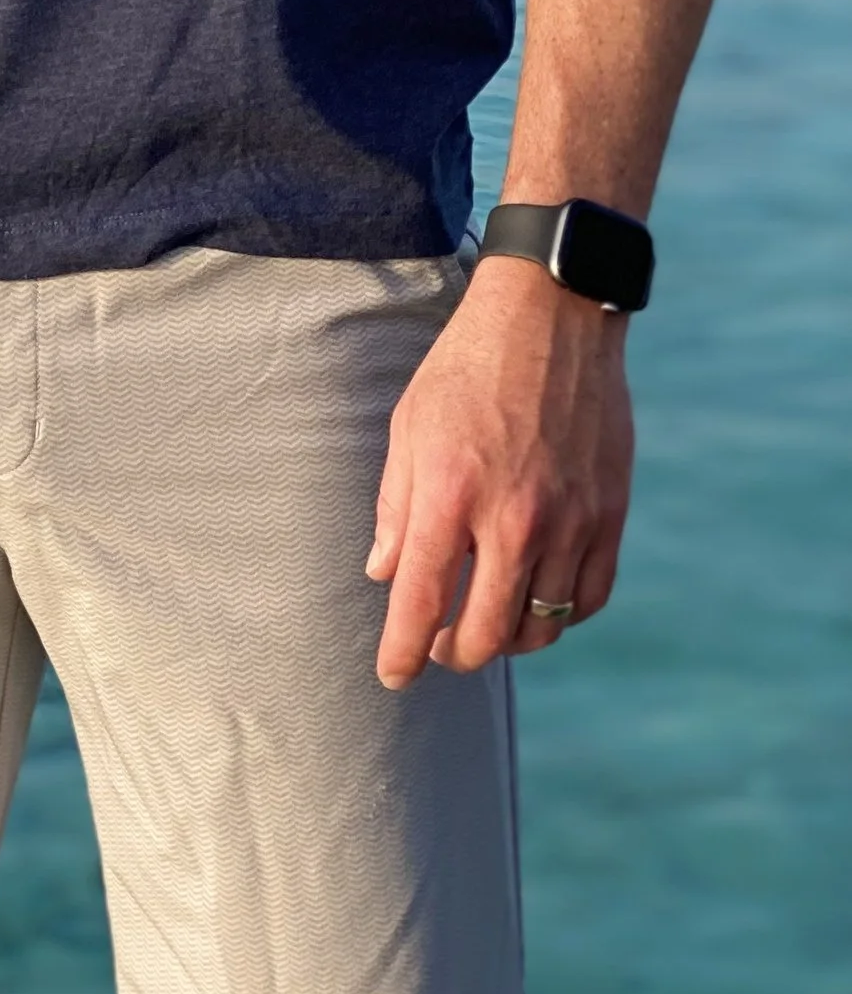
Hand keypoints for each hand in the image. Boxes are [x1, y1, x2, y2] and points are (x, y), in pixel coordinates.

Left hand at [368, 257, 632, 686]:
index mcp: (451, 493)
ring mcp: (570, 520)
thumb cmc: (467, 366)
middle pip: (484, 633)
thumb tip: (384, 574)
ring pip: (540, 625)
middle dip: (453, 654)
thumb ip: (397, 508)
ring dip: (506, 640)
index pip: (421, 603)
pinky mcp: (609, 515)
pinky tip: (537, 602)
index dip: (402, 653)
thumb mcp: (410, 427)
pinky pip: (587, 598)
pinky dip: (559, 615)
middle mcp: (514, 518)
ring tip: (484, 624)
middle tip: (436, 646)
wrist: (552, 316)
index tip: (393, 677)